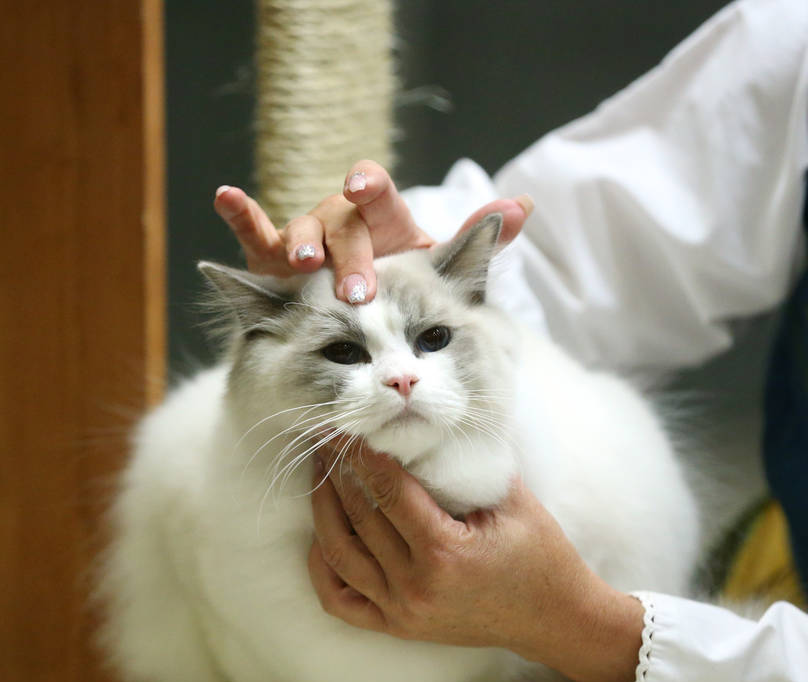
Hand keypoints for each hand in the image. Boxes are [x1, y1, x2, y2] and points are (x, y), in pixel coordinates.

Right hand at [213, 160, 532, 302]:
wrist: (359, 314)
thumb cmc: (399, 285)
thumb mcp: (436, 272)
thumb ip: (474, 244)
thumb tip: (524, 205)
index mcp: (383, 218)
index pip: (379, 195)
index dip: (370, 186)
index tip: (364, 185)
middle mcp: (346, 223)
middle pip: (345, 228)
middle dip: (350, 256)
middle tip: (358, 290)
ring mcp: (310, 239)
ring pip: (303, 232)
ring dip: (302, 242)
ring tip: (304, 262)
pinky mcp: (277, 260)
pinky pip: (257, 236)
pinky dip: (241, 215)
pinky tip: (226, 196)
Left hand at [308, 443, 643, 681]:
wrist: (553, 618)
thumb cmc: (540, 555)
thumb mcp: (513, 501)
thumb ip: (471, 463)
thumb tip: (432, 423)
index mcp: (445, 552)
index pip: (388, 491)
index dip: (363, 455)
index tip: (347, 428)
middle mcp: (415, 586)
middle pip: (359, 518)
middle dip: (339, 472)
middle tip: (328, 440)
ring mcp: (402, 611)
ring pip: (340, 555)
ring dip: (324, 510)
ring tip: (321, 475)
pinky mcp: (398, 626)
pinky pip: (340, 600)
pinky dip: (324, 567)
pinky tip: (324, 534)